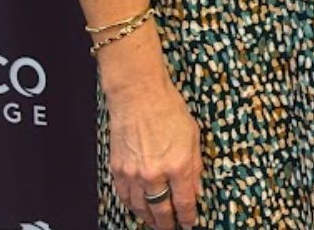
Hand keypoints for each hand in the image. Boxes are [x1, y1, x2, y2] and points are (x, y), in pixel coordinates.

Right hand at [106, 76, 201, 229]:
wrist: (139, 97)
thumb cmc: (168, 110)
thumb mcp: (193, 137)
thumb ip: (195, 167)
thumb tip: (196, 190)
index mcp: (178, 165)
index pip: (183, 202)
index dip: (188, 217)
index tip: (190, 223)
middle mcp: (154, 173)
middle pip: (160, 210)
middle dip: (168, 224)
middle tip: (172, 228)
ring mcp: (133, 173)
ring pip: (140, 207)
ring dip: (149, 218)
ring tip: (156, 223)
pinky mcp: (117, 169)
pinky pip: (125, 196)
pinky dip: (132, 206)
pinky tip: (138, 209)